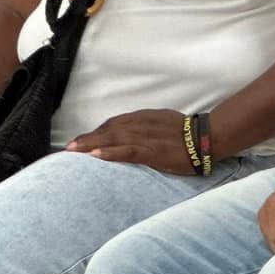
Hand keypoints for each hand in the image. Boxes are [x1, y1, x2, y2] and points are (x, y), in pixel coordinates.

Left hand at [68, 109, 196, 174]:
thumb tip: (135, 131)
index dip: (96, 131)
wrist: (205, 138)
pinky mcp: (150, 151)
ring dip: (90, 144)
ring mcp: (144, 137)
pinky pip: (126, 151)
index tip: (82, 139)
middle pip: (107, 130)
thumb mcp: (163, 122)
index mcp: (143, 117)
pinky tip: (95, 156)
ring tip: (73, 151)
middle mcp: (140, 124)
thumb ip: (147, 126)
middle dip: (87, 138)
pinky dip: (109, 152)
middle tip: (69, 148)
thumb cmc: (187, 133)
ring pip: (111, 139)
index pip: (113, 123)